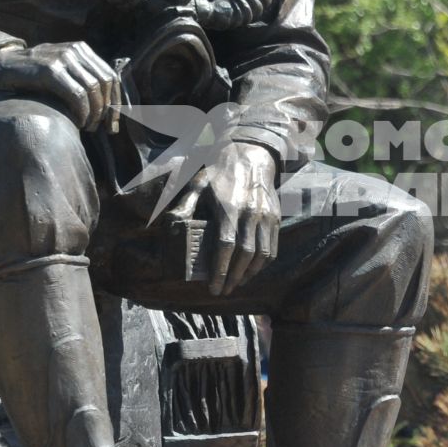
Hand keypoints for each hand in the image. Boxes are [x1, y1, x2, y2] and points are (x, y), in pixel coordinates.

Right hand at [0, 41, 118, 129]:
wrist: (0, 65)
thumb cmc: (32, 76)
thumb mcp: (60, 71)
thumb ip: (80, 79)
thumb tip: (107, 107)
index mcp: (81, 49)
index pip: (110, 76)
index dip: (116, 102)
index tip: (113, 123)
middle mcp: (74, 50)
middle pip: (105, 83)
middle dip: (108, 110)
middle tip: (102, 129)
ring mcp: (62, 58)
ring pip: (93, 90)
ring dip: (94, 113)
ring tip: (87, 127)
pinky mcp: (49, 70)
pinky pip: (76, 95)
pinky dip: (81, 112)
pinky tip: (77, 122)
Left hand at [166, 142, 279, 295]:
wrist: (252, 155)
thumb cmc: (221, 172)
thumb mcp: (198, 184)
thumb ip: (186, 205)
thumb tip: (172, 224)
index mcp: (228, 208)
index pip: (225, 246)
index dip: (220, 270)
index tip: (213, 287)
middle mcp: (250, 214)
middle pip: (244, 255)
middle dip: (233, 278)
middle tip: (223, 290)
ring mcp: (265, 216)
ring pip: (261, 254)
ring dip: (249, 274)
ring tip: (236, 283)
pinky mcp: (275, 218)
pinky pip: (272, 247)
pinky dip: (263, 264)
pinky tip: (252, 270)